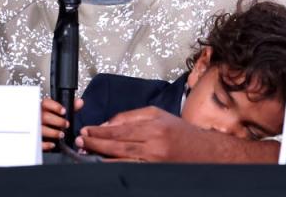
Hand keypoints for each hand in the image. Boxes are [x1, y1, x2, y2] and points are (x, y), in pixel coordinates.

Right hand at [41, 97, 83, 151]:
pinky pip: (38, 142)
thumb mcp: (62, 114)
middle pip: (44, 116)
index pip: (46, 103)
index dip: (55, 106)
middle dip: (57, 121)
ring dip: (53, 132)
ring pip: (41, 129)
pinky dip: (46, 144)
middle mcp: (38, 118)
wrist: (46, 135)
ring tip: (62, 135)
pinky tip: (53, 144)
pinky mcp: (36, 140)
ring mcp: (35, 128)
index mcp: (44, 109)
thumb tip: (80, 102)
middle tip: (66, 124)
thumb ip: (71, 107)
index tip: (64, 111)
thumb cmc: (53, 122)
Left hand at [76, 106, 202, 161]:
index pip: (120, 128)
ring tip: (86, 153)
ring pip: (122, 159)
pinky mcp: (154, 172)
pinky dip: (115, 168)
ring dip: (101, 157)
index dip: (101, 130)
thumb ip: (132, 116)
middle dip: (96, 143)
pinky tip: (104, 165)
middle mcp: (154, 144)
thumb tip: (108, 124)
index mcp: (154, 126)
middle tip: (81, 141)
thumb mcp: (158, 115)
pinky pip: (130, 169)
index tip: (87, 130)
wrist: (204, 152)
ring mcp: (154, 161)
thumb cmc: (180, 132)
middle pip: (118, 144)